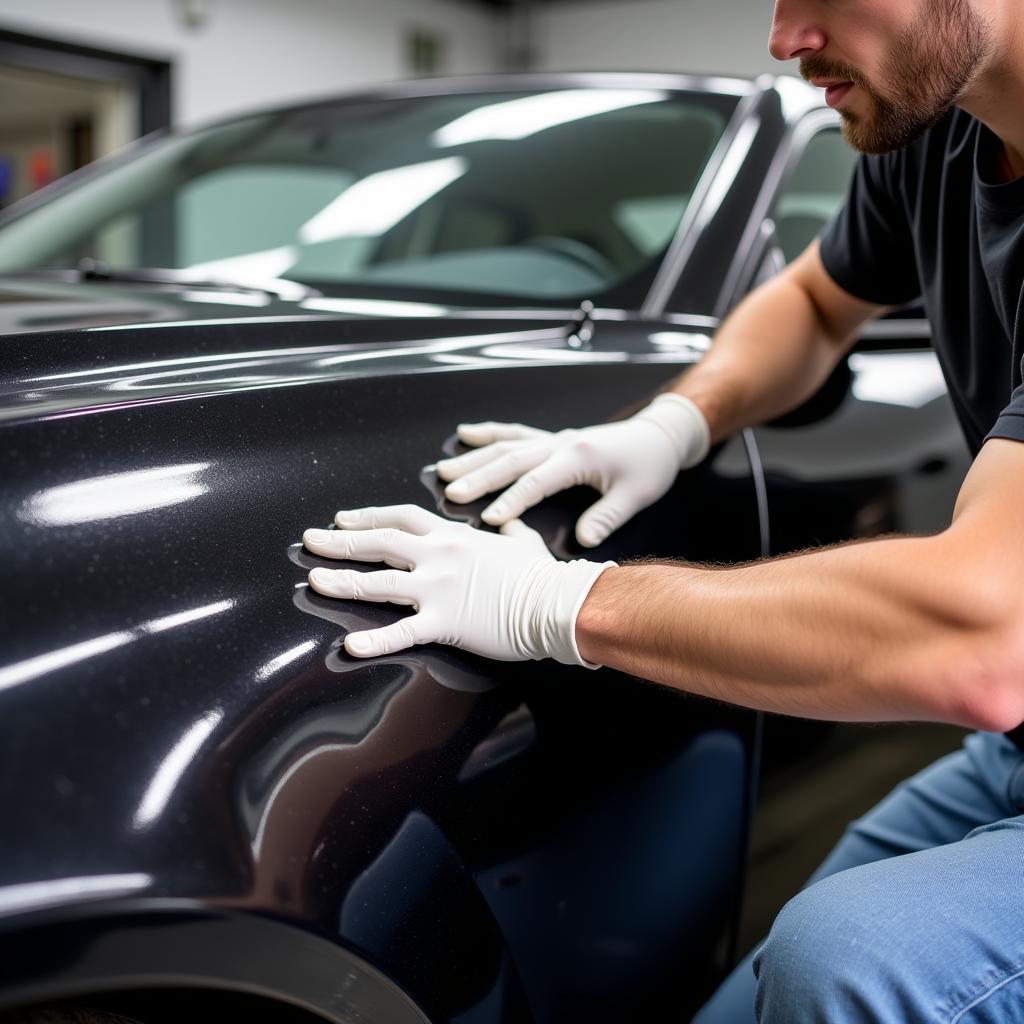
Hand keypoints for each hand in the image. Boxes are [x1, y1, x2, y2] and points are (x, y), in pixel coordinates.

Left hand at [303, 505, 615, 663]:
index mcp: (453, 535)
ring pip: (379, 582)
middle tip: (310, 541)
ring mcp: (437, 588)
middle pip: (378, 542)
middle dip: (340, 542)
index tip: (341, 519)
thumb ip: (509, 530)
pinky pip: (402, 632)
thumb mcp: (521, 541)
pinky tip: (349, 647)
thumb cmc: (539, 574)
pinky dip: (374, 641)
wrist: (553, 601)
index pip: (400, 518)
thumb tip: (510, 521)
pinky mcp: (444, 622)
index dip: (367, 518)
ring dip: (342, 581)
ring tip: (313, 581)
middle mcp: (438, 555)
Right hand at [436, 394, 709, 547]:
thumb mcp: (635, 495)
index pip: (538, 481)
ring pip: (506, 445)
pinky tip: (465, 434)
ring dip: (474, 457)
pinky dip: (489, 433)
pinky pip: (515, 434)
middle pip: (512, 459)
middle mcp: (561, 443)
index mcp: (579, 457)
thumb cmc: (649, 466)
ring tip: (442, 469)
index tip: (490, 519)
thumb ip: (607, 517)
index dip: (513, 500)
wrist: (660, 436)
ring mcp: (554, 439)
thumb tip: (584, 539)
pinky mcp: (553, 439)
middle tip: (450, 491)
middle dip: (479, 476)